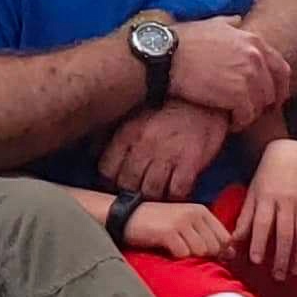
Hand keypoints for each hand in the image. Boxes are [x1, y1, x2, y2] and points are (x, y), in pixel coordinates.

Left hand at [97, 100, 230, 198]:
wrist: (204, 98)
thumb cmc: (168, 107)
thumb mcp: (135, 114)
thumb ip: (113, 133)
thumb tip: (93, 151)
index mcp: (128, 133)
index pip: (107, 169)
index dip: (109, 181)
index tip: (115, 184)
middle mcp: (144, 146)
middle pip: (127, 184)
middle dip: (130, 192)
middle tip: (136, 194)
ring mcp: (167, 155)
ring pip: (151, 192)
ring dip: (152, 197)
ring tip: (155, 196)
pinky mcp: (190, 162)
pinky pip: (177, 191)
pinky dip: (175, 196)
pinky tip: (175, 192)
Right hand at [121, 201, 231, 262]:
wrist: (125, 217)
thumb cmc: (156, 224)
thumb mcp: (184, 224)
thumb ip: (207, 235)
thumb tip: (231, 253)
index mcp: (201, 210)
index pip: (225, 237)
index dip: (218, 251)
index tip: (204, 255)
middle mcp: (194, 214)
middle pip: (215, 247)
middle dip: (203, 255)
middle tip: (184, 251)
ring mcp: (182, 222)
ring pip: (200, 252)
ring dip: (188, 256)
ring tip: (173, 249)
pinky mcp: (169, 232)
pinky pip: (183, 254)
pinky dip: (175, 257)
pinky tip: (165, 249)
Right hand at [168, 16, 292, 117]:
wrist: (165, 56)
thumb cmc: (182, 41)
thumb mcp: (210, 24)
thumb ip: (229, 23)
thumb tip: (238, 20)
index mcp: (253, 41)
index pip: (280, 68)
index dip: (278, 87)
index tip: (271, 99)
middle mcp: (256, 58)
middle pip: (272, 90)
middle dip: (262, 103)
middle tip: (249, 112)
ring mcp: (248, 77)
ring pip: (260, 105)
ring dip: (248, 114)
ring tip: (234, 118)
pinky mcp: (237, 95)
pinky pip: (247, 116)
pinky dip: (239, 123)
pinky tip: (228, 123)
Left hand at [234, 139, 296, 276]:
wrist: (292, 152)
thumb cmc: (268, 176)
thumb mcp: (253, 194)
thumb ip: (245, 218)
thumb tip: (233, 242)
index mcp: (266, 198)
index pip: (262, 223)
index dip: (259, 242)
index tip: (256, 261)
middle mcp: (286, 201)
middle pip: (285, 233)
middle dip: (282, 257)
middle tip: (278, 276)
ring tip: (294, 271)